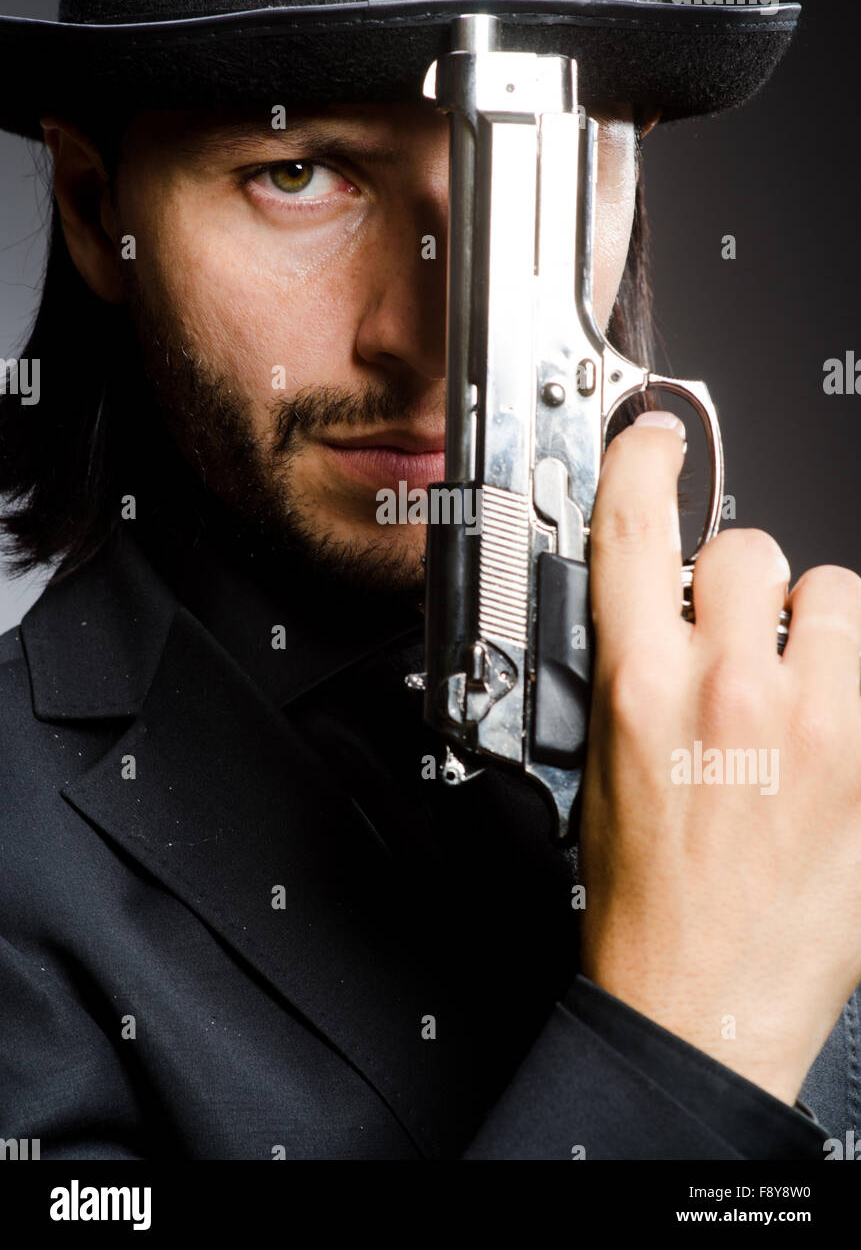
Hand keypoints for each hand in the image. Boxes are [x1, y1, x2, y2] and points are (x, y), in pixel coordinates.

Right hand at [578, 410, 860, 1104]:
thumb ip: (635, 667)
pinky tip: (828, 733)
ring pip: (833, 593)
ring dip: (811, 624)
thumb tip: (660, 608)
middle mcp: (729, 693)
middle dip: (741, 578)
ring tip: (795, 685)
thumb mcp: (603, 762)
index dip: (645, 460)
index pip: (633, 526)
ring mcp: (816, 725)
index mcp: (641, 689)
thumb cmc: (645, 897)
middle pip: (749, 548)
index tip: (658, 442)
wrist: (700, 998)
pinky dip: (852, 682)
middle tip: (735, 631)